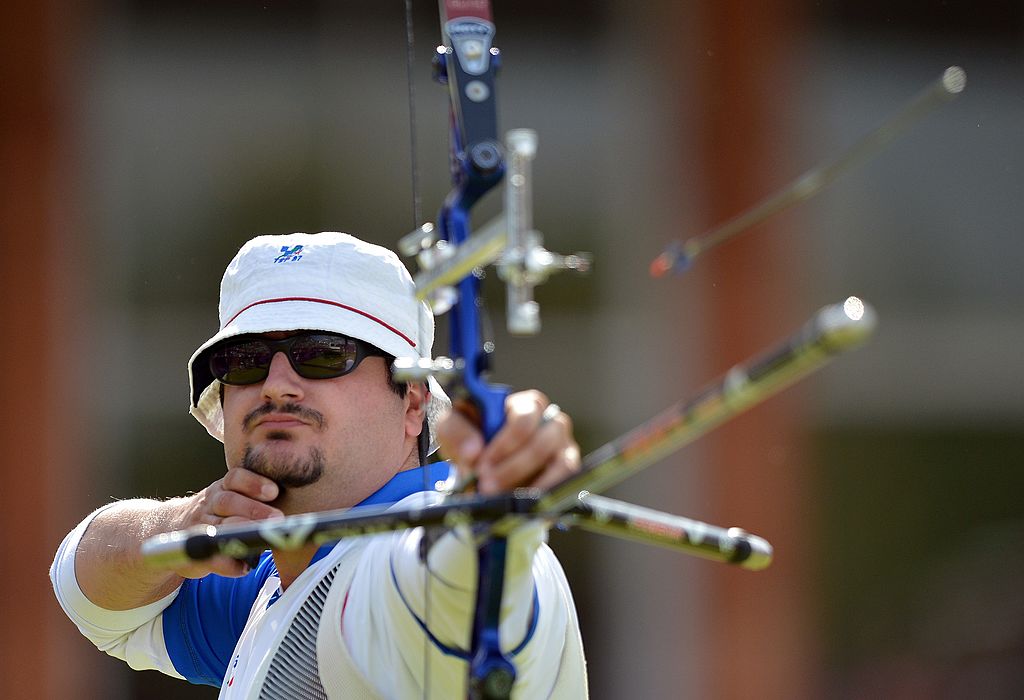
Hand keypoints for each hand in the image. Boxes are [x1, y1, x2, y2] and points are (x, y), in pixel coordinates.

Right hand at [173, 468, 283, 577]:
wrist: (173, 529)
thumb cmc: (217, 513)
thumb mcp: (229, 497)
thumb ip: (254, 500)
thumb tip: (292, 511)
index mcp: (222, 488)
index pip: (235, 478)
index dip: (253, 483)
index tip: (273, 491)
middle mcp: (209, 504)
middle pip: (228, 502)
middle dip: (254, 510)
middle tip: (277, 518)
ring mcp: (199, 526)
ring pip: (217, 526)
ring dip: (240, 532)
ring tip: (260, 539)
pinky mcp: (192, 551)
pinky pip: (208, 556)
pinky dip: (227, 564)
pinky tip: (243, 567)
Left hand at [436, 390, 580, 494]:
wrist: (480, 462)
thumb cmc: (471, 435)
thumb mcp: (454, 426)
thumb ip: (457, 432)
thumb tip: (473, 452)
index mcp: (525, 404)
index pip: (524, 418)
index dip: (504, 444)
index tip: (481, 464)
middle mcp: (551, 421)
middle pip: (542, 443)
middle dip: (512, 469)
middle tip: (487, 486)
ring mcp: (563, 446)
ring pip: (561, 463)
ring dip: (530, 485)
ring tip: (502, 497)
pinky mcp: (568, 469)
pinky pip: (567, 482)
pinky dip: (545, 494)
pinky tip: (522, 504)